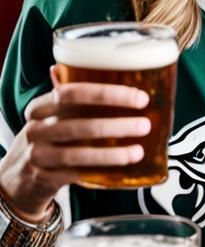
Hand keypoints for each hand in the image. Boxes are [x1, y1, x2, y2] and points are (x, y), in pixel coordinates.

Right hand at [0, 70, 149, 219]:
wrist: (17, 176)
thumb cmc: (45, 137)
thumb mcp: (52, 114)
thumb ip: (75, 96)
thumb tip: (108, 67)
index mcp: (40, 107)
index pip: (71, 93)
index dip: (106, 94)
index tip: (139, 97)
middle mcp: (35, 129)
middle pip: (78, 124)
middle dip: (115, 125)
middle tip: (144, 125)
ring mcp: (37, 155)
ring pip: (76, 153)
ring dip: (111, 153)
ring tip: (138, 152)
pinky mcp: (44, 178)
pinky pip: (74, 175)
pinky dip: (99, 172)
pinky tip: (121, 171)